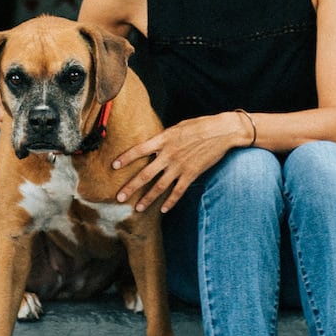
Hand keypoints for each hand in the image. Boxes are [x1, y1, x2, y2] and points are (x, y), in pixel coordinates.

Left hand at [112, 112, 248, 212]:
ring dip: (147, 199)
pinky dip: (170, 201)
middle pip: (145, 174)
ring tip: (137, 209)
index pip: (139, 150)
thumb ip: (164, 138)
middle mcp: (169, 155)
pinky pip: (178, 191)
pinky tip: (163, 210)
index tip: (113, 165)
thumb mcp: (177, 128)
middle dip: (131, 187)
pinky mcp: (191, 174)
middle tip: (119, 198)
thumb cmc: (200, 126)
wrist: (222, 131)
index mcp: (163, 140)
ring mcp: (180, 166)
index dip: (126, 158)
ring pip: (159, 186)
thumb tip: (153, 146)